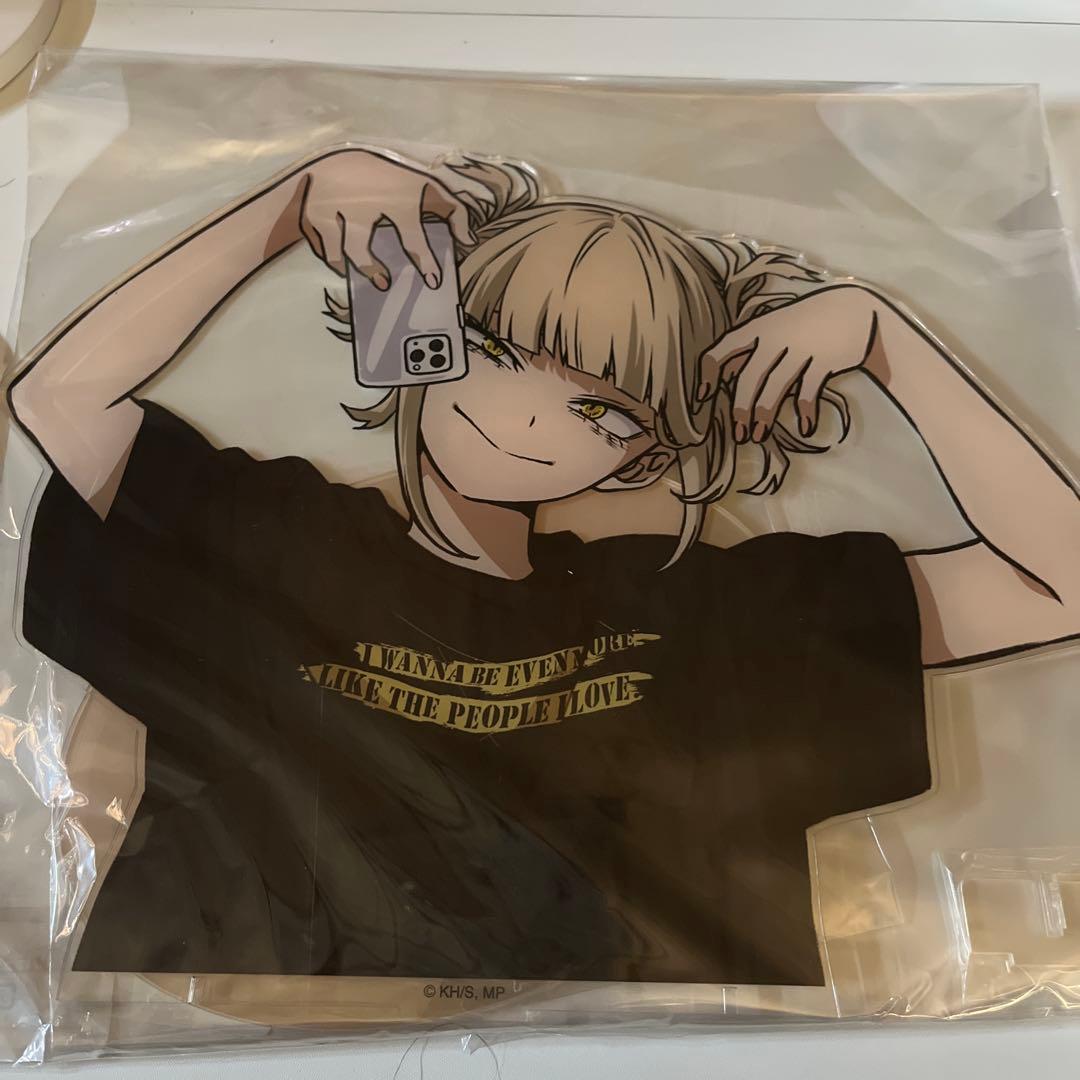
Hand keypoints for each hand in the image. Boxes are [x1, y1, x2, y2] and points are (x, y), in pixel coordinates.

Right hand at [298, 149, 473, 287]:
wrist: (337, 163)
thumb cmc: (388, 180)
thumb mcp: (420, 186)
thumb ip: (450, 209)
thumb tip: (470, 239)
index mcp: (391, 192)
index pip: (409, 230)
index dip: (423, 257)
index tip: (432, 280)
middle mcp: (359, 201)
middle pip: (360, 247)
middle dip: (371, 269)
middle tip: (385, 284)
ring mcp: (331, 208)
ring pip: (336, 250)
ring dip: (349, 268)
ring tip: (364, 276)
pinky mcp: (312, 215)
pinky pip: (321, 248)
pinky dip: (331, 257)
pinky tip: (342, 263)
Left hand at [701, 284, 878, 441]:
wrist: (853, 311)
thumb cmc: (804, 325)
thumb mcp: (773, 327)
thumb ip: (749, 349)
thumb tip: (721, 374)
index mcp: (757, 328)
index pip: (723, 349)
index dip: (709, 374)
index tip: (702, 399)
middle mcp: (774, 337)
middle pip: (749, 378)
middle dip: (740, 409)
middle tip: (738, 435)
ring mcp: (800, 347)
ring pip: (775, 387)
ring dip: (765, 416)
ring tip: (759, 437)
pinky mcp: (825, 359)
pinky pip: (809, 391)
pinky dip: (806, 412)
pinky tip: (805, 428)